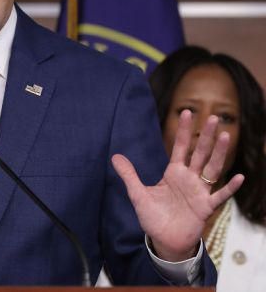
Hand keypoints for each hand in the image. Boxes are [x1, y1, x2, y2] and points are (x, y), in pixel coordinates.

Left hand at [112, 110, 243, 260]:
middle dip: (206, 136)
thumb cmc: (153, 217)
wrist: (164, 240)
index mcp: (174, 173)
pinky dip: (229, 187)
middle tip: (214, 117)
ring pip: (212, 169)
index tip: (187, 112)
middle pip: (199, 153)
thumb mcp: (137, 194)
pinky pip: (220, 196)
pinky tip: (238, 176)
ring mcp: (199, 192)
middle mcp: (189, 179)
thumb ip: (129, 175)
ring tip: (227, 137)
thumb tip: (115, 156)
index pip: (180, 147)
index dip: (183, 131)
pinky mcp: (205, 208)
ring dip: (220, 153)